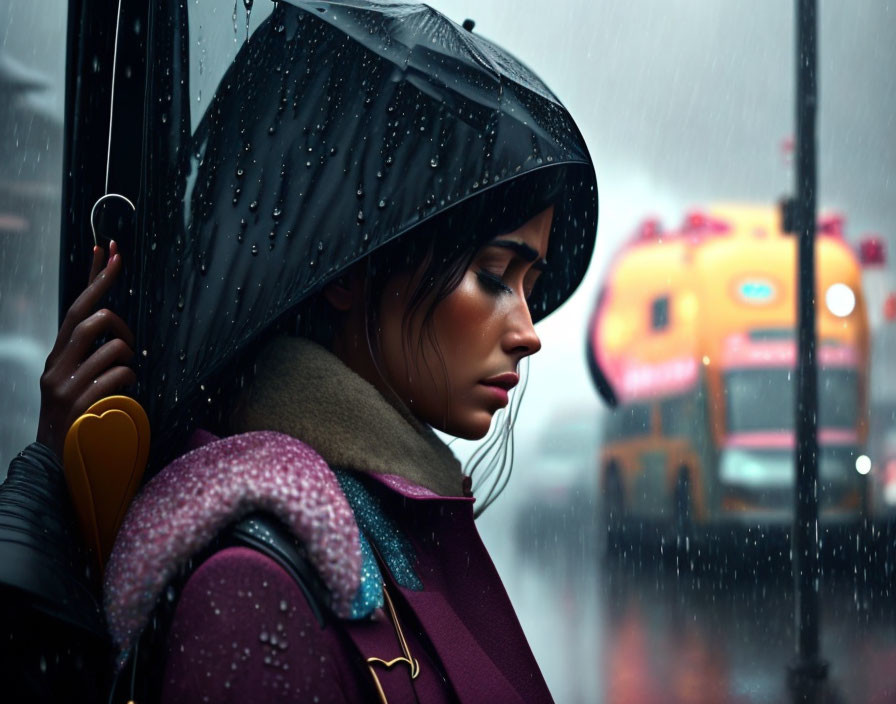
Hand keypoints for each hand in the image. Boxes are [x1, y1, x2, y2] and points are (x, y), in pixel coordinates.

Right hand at [36, 241, 136, 459]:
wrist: (53, 464)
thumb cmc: (76, 420)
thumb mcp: (77, 382)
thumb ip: (92, 357)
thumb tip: (116, 332)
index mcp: (57, 355)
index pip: (75, 306)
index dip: (95, 277)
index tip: (110, 250)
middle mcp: (56, 364)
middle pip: (90, 317)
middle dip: (119, 317)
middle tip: (129, 332)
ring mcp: (65, 384)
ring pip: (113, 347)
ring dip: (129, 361)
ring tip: (124, 380)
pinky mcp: (79, 403)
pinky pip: (118, 376)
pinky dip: (129, 382)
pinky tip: (122, 396)